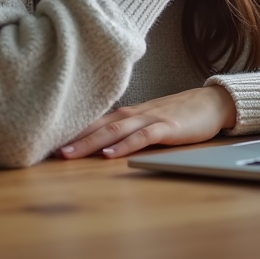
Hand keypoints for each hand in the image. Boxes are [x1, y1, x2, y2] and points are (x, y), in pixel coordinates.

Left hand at [59, 86, 237, 159]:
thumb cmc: (180, 113)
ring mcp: (150, 119)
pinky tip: (110, 155)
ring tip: (69, 154)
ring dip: (90, 142)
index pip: (94, 121)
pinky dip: (124, 146)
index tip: (47, 142)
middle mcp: (134, 113)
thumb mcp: (149, 120)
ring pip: (115, 130)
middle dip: (72, 138)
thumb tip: (100, 142)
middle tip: (48, 151)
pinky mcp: (166, 127)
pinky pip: (142, 137)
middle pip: (98, 125)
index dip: (71, 131)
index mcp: (128, 113)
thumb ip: (127, 128)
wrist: (212, 102)